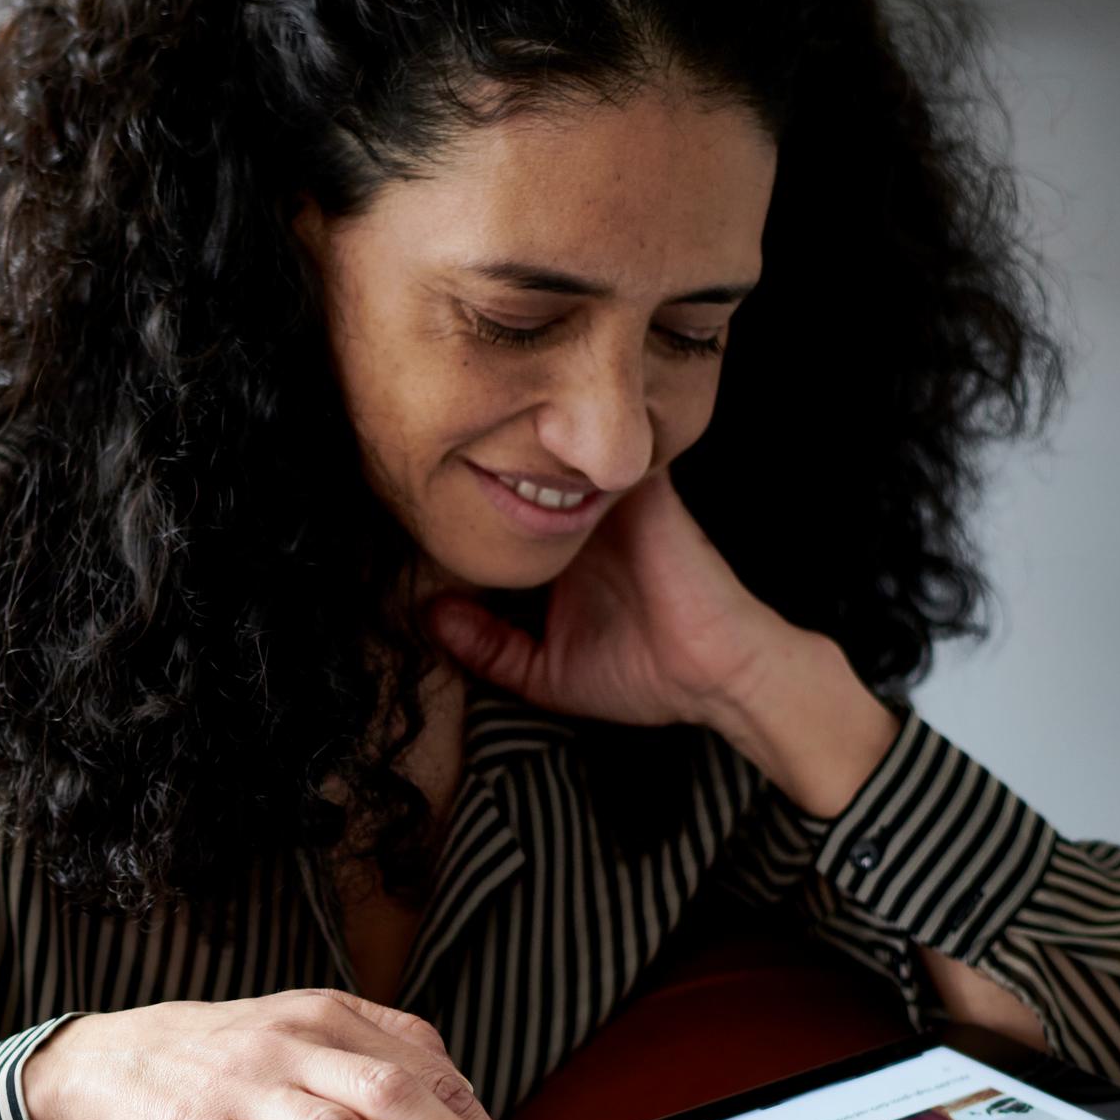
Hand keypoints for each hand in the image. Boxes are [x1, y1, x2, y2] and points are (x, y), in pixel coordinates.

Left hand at [426, 467, 780, 728]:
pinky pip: (590, 450)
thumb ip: (488, 649)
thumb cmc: (643, 676)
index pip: (499, 515)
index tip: (404, 515)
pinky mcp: (639, 486)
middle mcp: (583, 517)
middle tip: (409, 471)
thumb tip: (429, 615)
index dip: (455, 516)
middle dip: (470, 472)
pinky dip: (555, 443)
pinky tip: (503, 444)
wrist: (715, 673)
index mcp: (561, 550)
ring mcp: (611, 497)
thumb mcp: (544, 675)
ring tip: (446, 449)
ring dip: (505, 449)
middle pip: (515, 475)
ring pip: (546, 453)